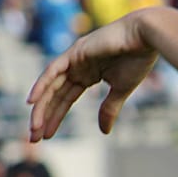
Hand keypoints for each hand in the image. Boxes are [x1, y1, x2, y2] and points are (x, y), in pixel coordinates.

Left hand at [28, 9, 158, 140]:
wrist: (145, 38)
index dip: (56, 117)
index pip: (66, 99)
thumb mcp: (121, 90)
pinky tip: (32, 102)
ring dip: (40, 107)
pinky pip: (52, 71)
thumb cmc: (138, 60)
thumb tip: (104, 132)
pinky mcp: (74, 52)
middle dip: (44, 116)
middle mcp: (77, 67)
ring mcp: (74, 59)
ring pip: (50, 86)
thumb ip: (109, 109)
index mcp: (88, 74)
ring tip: (33, 129)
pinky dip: (41, 85)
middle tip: (35, 138)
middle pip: (55, 95)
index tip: (47, 136)